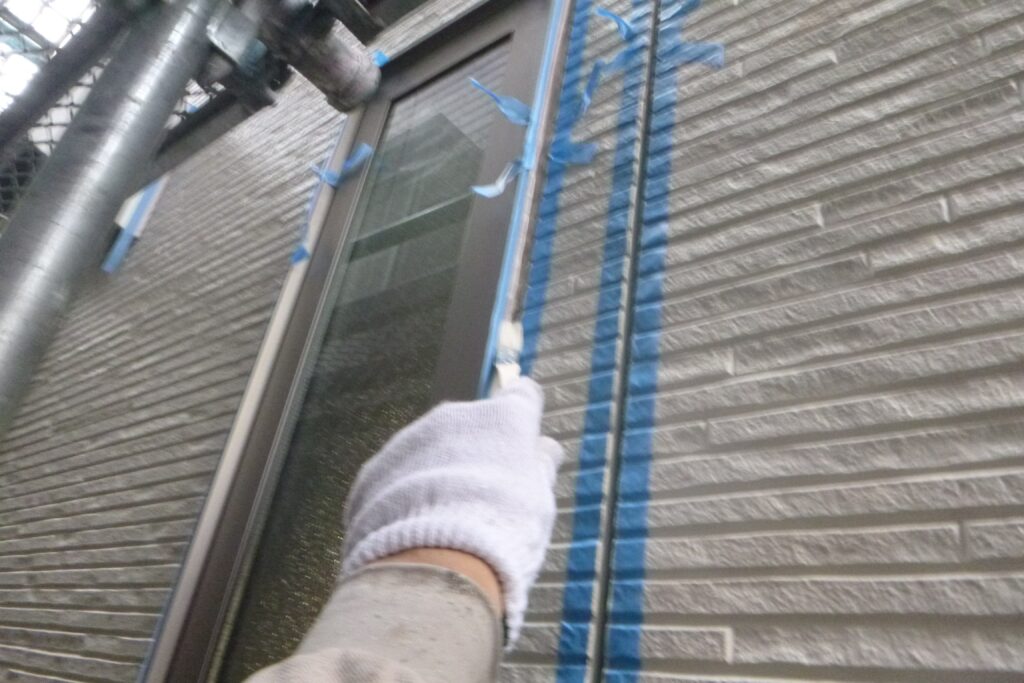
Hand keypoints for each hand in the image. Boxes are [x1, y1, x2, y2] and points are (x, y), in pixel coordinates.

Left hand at [341, 378, 562, 644]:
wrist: (435, 565)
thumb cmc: (502, 530)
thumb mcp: (538, 499)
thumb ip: (539, 465)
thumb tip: (543, 448)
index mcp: (503, 417)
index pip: (522, 395)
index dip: (524, 414)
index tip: (524, 436)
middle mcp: (454, 416)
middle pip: (470, 426)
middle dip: (477, 452)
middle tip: (483, 497)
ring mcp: (409, 439)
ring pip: (430, 451)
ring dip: (440, 474)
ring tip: (446, 520)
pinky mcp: (375, 469)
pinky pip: (397, 477)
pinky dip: (407, 497)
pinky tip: (417, 530)